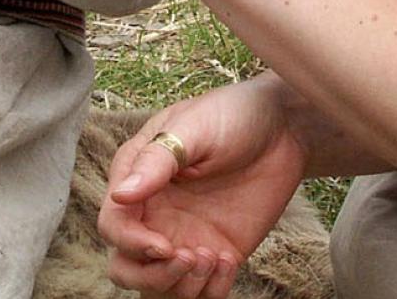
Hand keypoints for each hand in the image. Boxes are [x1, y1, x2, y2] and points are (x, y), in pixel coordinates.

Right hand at [100, 80, 310, 298]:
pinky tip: (229, 260)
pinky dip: (211, 290)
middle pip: (125, 268)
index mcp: (137, 180)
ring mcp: (184, 237)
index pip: (113, 227)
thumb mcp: (195, 126)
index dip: (132, 243)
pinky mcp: (215, 253)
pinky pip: (201, 293)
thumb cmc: (232, 114)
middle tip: (189, 257)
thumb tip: (121, 194)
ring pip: (159, 288)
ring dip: (181, 287)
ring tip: (212, 256)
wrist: (284, 128)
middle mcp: (154, 215)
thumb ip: (158, 160)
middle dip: (151, 276)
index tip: (165, 246)